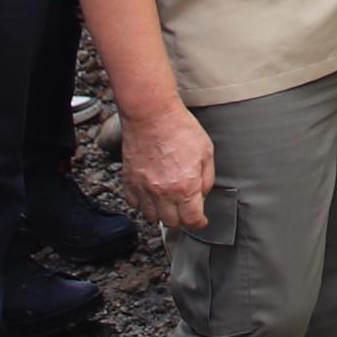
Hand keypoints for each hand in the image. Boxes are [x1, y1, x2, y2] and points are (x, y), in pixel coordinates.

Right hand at [121, 103, 214, 228]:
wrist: (151, 115)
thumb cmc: (180, 129)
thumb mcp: (206, 152)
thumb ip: (207, 178)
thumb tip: (203, 195)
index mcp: (185, 186)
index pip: (192, 219)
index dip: (199, 222)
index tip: (201, 220)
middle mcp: (163, 192)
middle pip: (172, 222)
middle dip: (181, 218)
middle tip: (185, 207)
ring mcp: (143, 188)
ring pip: (152, 217)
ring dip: (162, 213)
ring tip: (168, 201)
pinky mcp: (129, 182)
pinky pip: (135, 204)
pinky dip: (143, 203)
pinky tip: (151, 193)